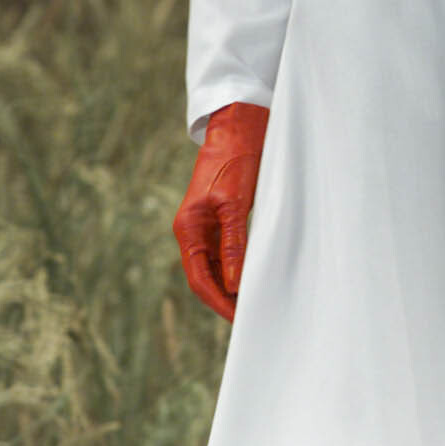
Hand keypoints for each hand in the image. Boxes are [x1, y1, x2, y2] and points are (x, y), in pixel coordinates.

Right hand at [172, 101, 269, 320]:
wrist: (240, 125)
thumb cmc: (235, 159)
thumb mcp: (234, 202)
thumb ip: (233, 243)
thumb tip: (234, 284)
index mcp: (189, 228)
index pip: (199, 278)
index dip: (218, 302)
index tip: (240, 319)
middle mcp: (194, 230)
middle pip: (206, 276)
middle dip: (225, 299)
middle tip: (251, 318)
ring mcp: (207, 223)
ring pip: (217, 266)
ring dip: (232, 285)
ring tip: (255, 302)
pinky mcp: (222, 216)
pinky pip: (228, 251)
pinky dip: (239, 266)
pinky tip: (255, 276)